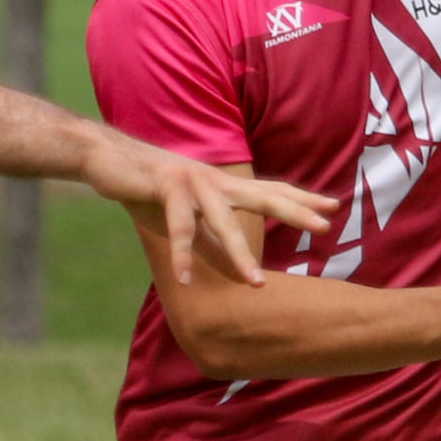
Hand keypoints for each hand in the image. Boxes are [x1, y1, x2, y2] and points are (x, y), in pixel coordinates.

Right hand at [80, 131, 335, 285]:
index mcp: (224, 186)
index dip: (301, 198)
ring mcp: (192, 183)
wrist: (108, 157)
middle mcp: (215, 182)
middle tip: (324, 227)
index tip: (333, 207)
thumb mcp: (187, 213)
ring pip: (223, 221)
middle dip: (294, 212)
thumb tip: (237, 266)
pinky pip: (179, 228)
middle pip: (263, 196)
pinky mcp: (166, 187)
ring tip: (256, 284)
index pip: (271, 190)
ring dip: (239, 254)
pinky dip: (182, 256)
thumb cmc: (150, 187)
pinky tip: (185, 280)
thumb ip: (212, 238)